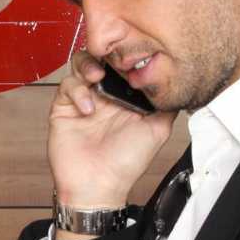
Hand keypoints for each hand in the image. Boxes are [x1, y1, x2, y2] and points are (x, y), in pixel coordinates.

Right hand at [51, 50, 175, 209]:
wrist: (96, 186)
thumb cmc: (126, 164)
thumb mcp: (158, 130)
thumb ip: (166, 106)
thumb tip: (176, 85)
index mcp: (125, 98)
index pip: (124, 65)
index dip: (126, 56)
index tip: (132, 55)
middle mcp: (104, 96)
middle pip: (101, 58)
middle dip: (105, 54)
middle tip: (112, 62)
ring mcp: (83, 100)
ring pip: (80, 64)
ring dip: (87, 65)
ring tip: (96, 77)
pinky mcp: (63, 108)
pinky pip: (66, 86)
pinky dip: (76, 91)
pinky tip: (87, 108)